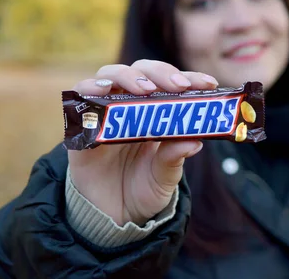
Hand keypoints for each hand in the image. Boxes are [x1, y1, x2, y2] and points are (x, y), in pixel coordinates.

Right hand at [68, 60, 217, 225]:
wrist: (111, 218)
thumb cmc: (142, 190)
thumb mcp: (164, 177)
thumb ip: (174, 158)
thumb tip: (195, 141)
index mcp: (157, 113)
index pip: (172, 83)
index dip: (190, 78)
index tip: (209, 83)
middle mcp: (130, 105)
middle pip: (142, 71)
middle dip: (161, 73)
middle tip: (177, 86)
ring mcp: (105, 111)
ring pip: (111, 75)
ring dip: (128, 76)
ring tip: (144, 89)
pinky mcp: (81, 124)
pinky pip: (79, 96)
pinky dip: (90, 87)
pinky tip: (103, 90)